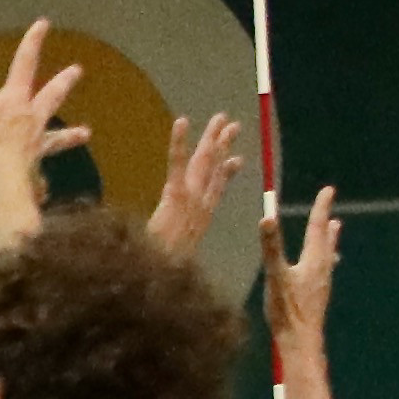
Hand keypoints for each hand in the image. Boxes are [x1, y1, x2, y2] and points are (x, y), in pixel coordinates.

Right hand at [0, 22, 88, 201]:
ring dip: (69, 135)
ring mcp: (34, 146)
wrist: (2, 176)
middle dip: (62, 83)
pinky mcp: (32, 171)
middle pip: (50, 97)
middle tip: (77, 71)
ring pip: (55, 138)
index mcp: (16, 100)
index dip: (33, 43)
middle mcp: (31, 120)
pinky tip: (46, 189)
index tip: (44, 24)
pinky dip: (42, 183)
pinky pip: (39, 177)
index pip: (25, 63)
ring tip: (86, 133)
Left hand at [145, 112, 244, 260]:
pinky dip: (179, 142)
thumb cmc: (163, 274)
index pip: (217, 190)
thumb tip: (172, 256)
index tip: (238, 160)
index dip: (227, 172)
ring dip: (212, 138)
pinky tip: (181, 121)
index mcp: (201, 219)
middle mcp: (200, 207)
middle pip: (215, 169)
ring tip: (221, 117)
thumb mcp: (174, 260)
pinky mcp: (174, 198)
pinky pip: (177, 164)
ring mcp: (190, 201)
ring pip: (205, 162)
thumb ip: (175, 250)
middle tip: (233, 125)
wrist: (160, 281)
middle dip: (224, 146)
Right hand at [263, 186, 339, 353]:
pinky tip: (322, 271)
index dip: (321, 207)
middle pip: (326, 240)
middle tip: (332, 209)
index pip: (317, 226)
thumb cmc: (287, 310)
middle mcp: (322, 268)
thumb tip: (267, 218)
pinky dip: (325, 260)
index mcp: (313, 259)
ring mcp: (322, 284)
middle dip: (326, 223)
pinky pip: (324, 271)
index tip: (328, 189)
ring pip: (328, 255)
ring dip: (330, 241)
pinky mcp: (318, 297)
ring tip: (335, 232)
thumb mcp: (275, 275)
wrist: (301, 341)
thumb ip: (271, 247)